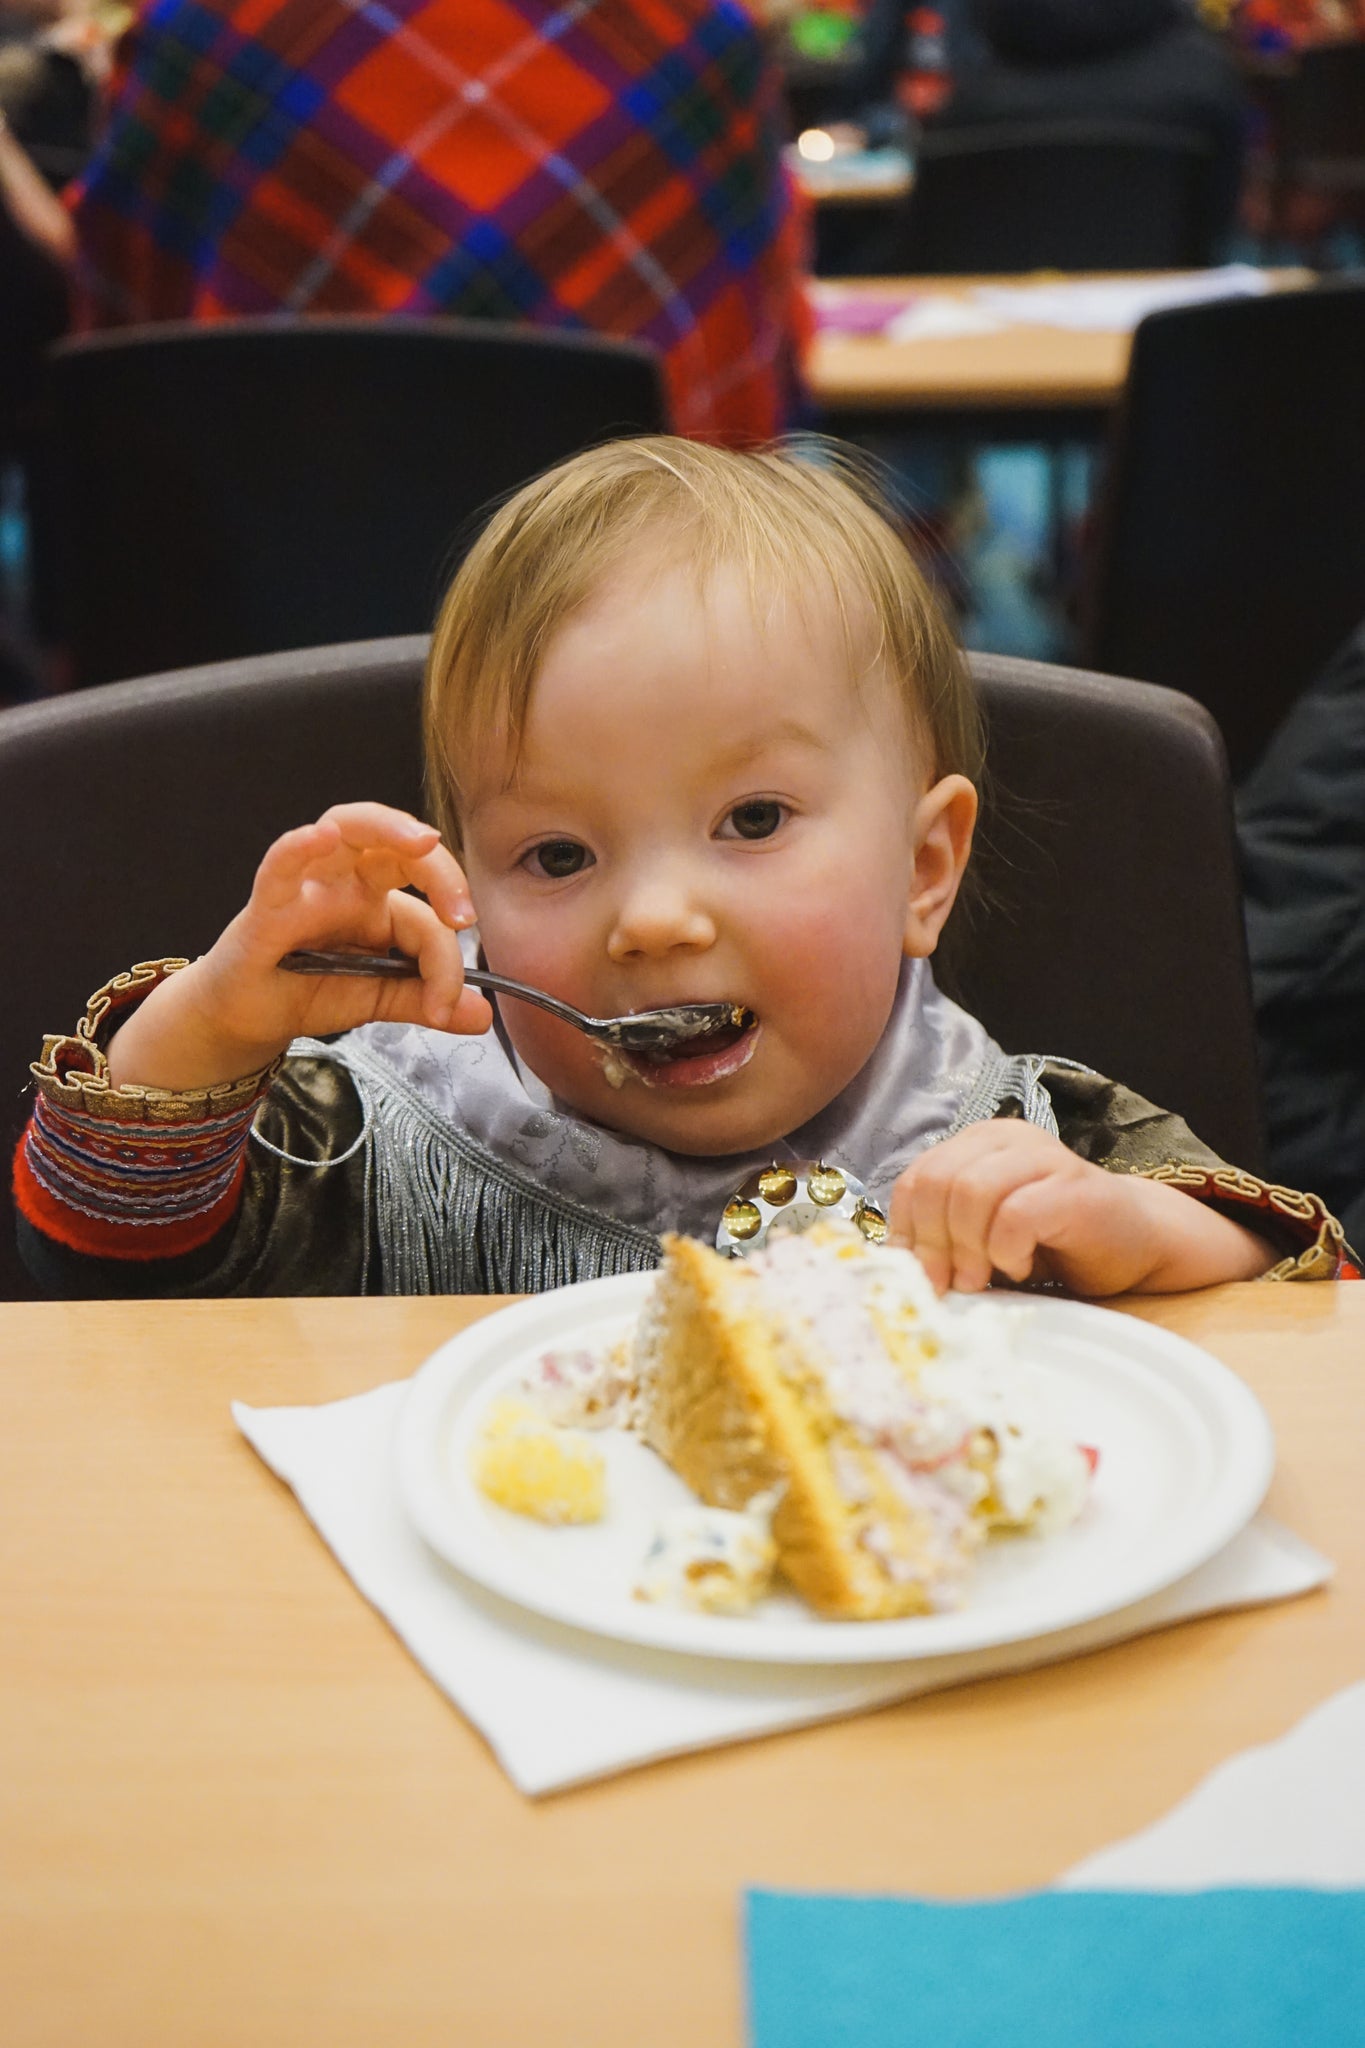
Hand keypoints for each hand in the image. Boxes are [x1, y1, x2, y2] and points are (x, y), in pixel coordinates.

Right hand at [107, 804, 492, 1090]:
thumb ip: (426, 1000)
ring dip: (388, 827)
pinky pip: (281, 865)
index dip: (446, 958)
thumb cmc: (305, 992)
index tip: (449, 1004)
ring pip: (347, 828)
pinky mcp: (267, 905)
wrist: (248, 1018)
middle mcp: (348, 883)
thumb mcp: (376, 1000)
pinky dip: (299, 847)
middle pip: (398, 847)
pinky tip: (322, 837)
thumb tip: (482, 1015)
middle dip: (440, 869)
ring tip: (422, 842)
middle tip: (463, 913)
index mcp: (379, 903)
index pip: (426, 914)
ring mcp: (308, 886)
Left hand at [889, 1122, 1274, 1297]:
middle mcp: (1006, 1138)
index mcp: (977, 1143)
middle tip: (953, 1284)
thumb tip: (892, 1268)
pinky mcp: (1073, 1186)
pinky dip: (1007, 1251)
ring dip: (969, 1248)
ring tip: (987, 1277)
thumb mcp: (983, 1236)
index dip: (908, 1233)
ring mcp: (1043, 1156)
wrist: (1135, 1244)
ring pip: (970, 1193)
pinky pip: (1015, 1215)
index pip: (916, 1180)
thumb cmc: (1052, 1243)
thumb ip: (943, 1236)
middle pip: (937, 1183)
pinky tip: (1022, 1265)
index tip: (921, 1277)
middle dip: (935, 1244)